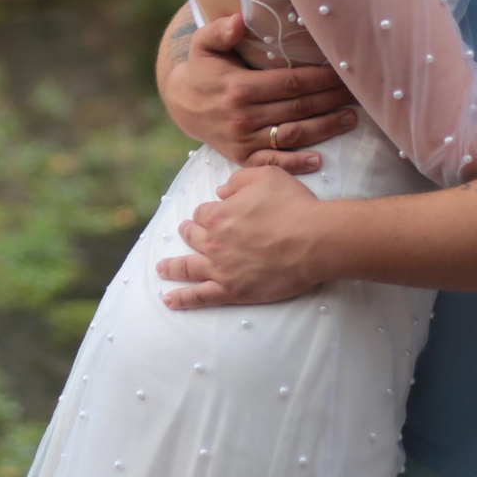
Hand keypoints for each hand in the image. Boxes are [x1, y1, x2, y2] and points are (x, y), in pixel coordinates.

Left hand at [157, 167, 329, 307]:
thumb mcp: (266, 175)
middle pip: (193, 237)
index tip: (212, 214)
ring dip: (172, 267)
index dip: (208, 212)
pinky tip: (169, 300)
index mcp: (219, 214)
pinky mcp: (233, 291)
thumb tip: (221, 192)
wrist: (315, 240)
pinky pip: (200, 297)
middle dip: (188, 233)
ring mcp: (221, 269)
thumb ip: (238, 180)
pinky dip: (183, 299)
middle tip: (185, 233)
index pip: (203, 213)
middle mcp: (214, 242)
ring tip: (162, 269)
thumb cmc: (294, 205)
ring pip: (188, 267)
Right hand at [161, 13, 358, 169]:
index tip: (342, 73)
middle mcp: (244, 116)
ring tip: (350, 119)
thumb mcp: (203, 44)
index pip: (291, 83)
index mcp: (239, 88)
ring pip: (293, 135)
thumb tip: (238, 20)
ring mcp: (244, 139)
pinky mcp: (242, 156)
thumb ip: (220, 30)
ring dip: (325, 128)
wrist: (181, 104)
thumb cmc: (201, 69)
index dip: (320, 79)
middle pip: (298, 108)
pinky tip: (320, 160)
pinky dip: (296, 164)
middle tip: (358, 93)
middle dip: (331, 100)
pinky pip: (273, 162)